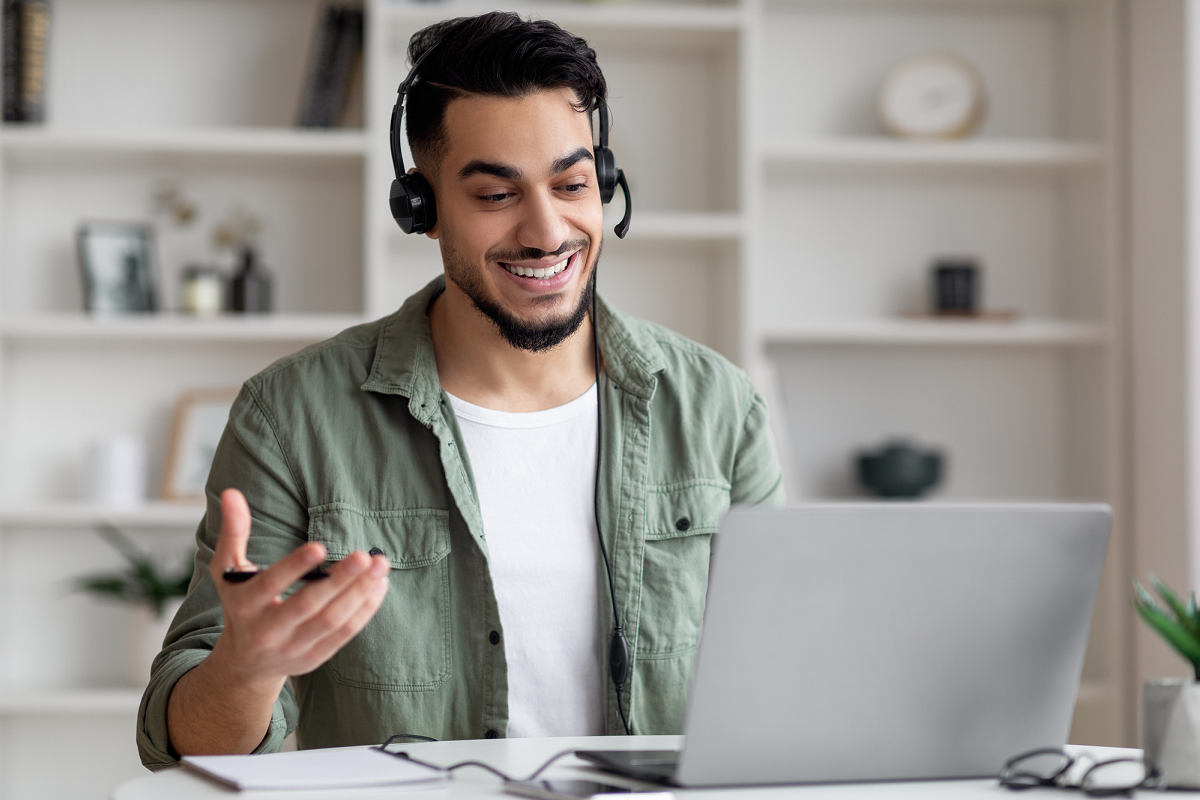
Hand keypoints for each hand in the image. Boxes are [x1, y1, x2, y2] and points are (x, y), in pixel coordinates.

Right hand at [207, 488, 390, 689]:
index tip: (320, 546)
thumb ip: (234, 532)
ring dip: (360, 593)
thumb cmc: (241, 605)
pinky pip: (345, 634)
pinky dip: (365, 610)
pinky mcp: (315, 658)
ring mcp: (293, 648)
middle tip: (365, 555)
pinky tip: (379, 585)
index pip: (270, 584)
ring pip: (332, 621)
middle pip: (308, 605)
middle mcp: (268, 631)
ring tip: (380, 565)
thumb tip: (232, 492)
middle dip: (339, 580)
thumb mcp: (228, 570)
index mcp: (245, 605)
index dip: (295, 566)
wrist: (246, 663)